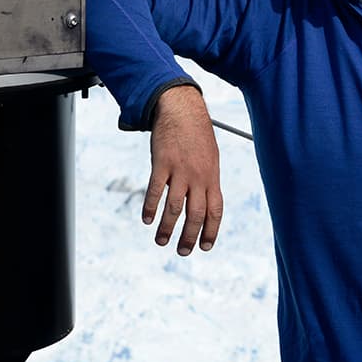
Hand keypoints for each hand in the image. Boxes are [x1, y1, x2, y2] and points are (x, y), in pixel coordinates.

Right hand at [143, 85, 223, 254]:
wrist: (182, 109)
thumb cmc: (197, 134)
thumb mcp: (210, 158)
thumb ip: (208, 180)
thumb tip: (206, 202)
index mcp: (212, 177)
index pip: (215, 211)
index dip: (211, 231)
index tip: (205, 246)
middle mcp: (198, 177)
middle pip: (196, 214)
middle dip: (189, 237)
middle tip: (182, 252)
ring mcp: (180, 170)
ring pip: (175, 207)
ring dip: (167, 227)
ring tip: (161, 240)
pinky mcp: (162, 163)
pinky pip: (155, 190)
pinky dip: (150, 207)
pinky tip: (146, 218)